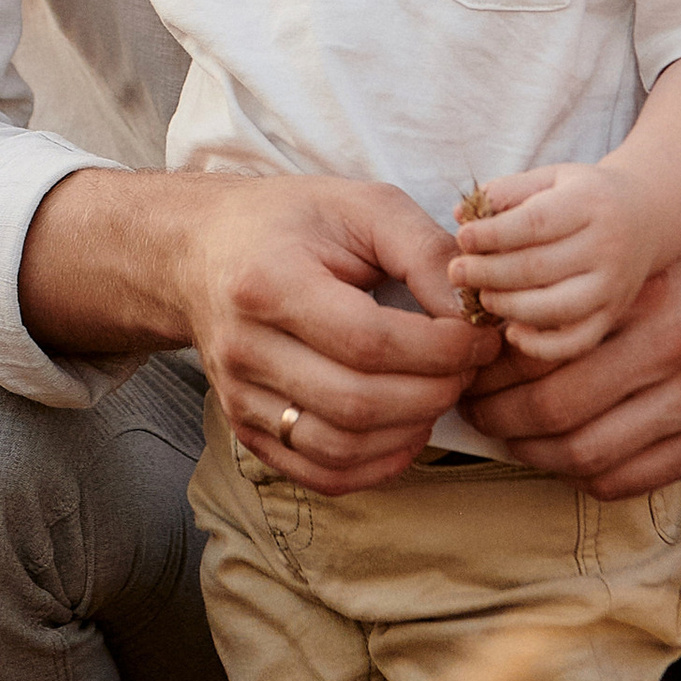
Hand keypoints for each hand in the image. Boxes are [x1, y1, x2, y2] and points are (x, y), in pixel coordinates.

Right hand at [174, 174, 499, 493]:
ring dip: (411, 431)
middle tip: (469, 366)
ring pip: (339, 448)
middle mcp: (245, 349)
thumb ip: (424, 252)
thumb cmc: (290, 222)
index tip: (480, 336)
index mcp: (269, 282)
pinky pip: (319, 474)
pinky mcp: (246, 430)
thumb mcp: (363, 207)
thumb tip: (473, 312)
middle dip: (435, 391)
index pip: (368, 341)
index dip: (440, 349)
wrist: (200, 252)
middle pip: (356, 403)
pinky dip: (376, 466)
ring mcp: (239, 397)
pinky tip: (407, 431)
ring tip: (440, 392)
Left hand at [449, 163, 662, 365]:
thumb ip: (506, 191)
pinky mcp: (611, 315)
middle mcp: (607, 247)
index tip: (463, 238)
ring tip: (482, 296)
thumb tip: (460, 213)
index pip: (535, 223)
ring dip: (508, 307)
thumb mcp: (550, 178)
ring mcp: (612, 286)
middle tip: (457, 272)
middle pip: (538, 268)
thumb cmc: (582, 196)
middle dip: (488, 272)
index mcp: (590, 204)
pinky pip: (575, 342)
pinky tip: (513, 332)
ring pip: (554, 309)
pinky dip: (540, 345)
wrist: (645, 216)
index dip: (493, 234)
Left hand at [463, 222, 680, 500]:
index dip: (491, 373)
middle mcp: (675, 354)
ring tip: (507, 433)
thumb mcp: (608, 265)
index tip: (469, 374)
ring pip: (584, 456)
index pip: (541, 354)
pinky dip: (574, 476)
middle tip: (475, 409)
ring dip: (529, 453)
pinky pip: (620, 482)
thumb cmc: (659, 274)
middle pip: (557, 410)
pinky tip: (555, 452)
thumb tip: (476, 345)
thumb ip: (551, 298)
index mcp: (643, 302)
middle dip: (499, 417)